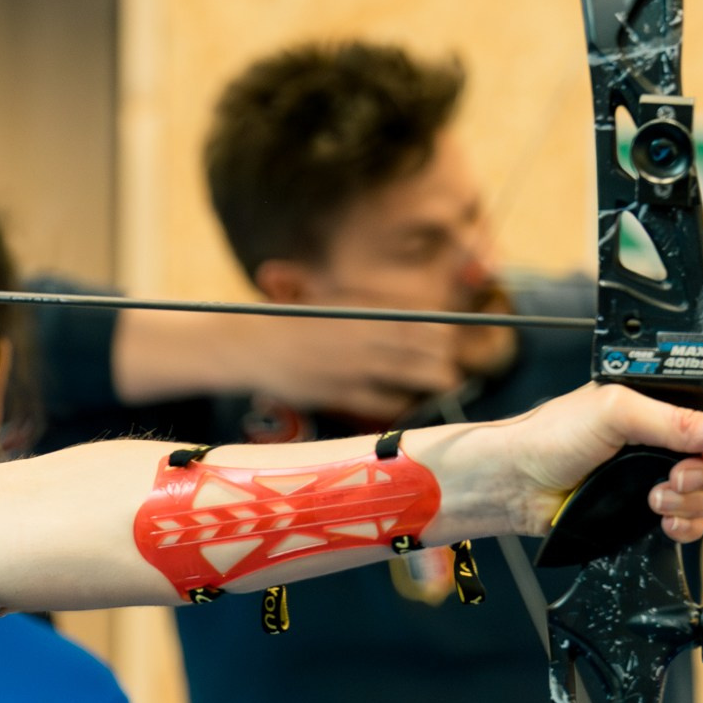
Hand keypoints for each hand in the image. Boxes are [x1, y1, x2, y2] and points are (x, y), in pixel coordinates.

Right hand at [247, 309, 507, 422]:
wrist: (250, 345)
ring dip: (432, 377)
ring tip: (448, 381)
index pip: (411, 317)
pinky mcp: (339, 393)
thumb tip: (405, 311)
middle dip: (441, 352)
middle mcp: (360, 336)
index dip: (437, 327)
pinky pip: (381, 401)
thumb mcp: (330, 302)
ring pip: (407, 371)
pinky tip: (408, 401)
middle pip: (417, 344)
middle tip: (451, 360)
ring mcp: (351, 365)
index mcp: (358, 310)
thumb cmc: (291, 322)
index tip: (449, 334)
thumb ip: (366, 306)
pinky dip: (400, 401)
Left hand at [455, 373, 702, 543]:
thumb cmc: (550, 438)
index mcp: (663, 397)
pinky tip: (664, 520)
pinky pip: (694, 519)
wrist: (516, 485)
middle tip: (676, 474)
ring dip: (693, 498)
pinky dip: (688, 523)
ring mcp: (660, 469)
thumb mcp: (616, 413)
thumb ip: (675, 419)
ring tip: (655, 497)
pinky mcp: (650, 505)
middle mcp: (666, 431)